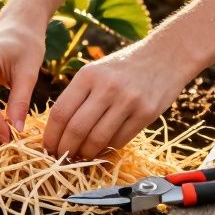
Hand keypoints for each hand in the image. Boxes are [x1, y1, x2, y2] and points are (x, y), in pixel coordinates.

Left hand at [43, 39, 195, 158]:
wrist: (166, 55)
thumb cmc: (125, 67)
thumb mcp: (97, 71)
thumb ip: (79, 95)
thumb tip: (59, 130)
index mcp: (88, 75)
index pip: (60, 111)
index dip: (51, 135)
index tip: (47, 148)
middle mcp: (106, 87)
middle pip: (76, 129)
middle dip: (65, 149)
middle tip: (62, 158)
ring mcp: (128, 100)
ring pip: (97, 139)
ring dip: (86, 154)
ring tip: (82, 157)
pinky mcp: (146, 113)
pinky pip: (120, 140)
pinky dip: (108, 149)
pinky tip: (103, 150)